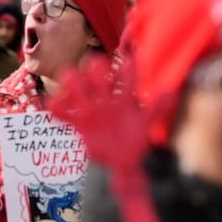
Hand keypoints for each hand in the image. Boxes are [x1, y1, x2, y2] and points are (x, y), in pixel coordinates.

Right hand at [45, 54, 165, 221]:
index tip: (128, 59)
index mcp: (124, 100)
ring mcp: (93, 112)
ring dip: (73, 85)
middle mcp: (106, 101)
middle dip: (96, 71)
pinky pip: (67, 116)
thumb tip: (170, 92)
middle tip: (94, 64)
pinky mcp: (81, 125)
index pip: (126, 80)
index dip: (127, 70)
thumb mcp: (147, 124)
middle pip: (98, 80)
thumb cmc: (136, 140)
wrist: (124, 161)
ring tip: (69, 77)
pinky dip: (58, 110)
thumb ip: (157, 109)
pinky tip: (50, 103)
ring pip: (80, 93)